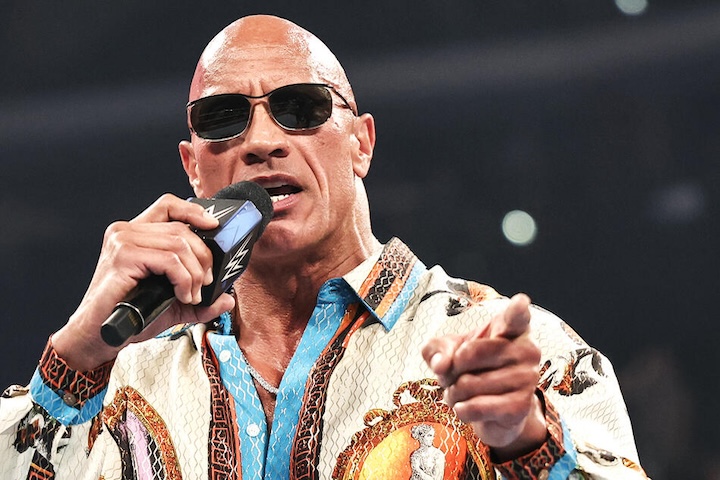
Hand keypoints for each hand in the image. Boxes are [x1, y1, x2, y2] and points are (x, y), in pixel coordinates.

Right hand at [52, 194, 235, 370]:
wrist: (100, 336)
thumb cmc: (130, 315)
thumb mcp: (173, 305)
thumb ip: (200, 299)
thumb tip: (228, 297)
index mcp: (136, 234)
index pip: (168, 206)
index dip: (194, 212)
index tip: (214, 227)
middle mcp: (126, 231)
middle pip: (181, 229)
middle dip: (203, 257)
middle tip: (204, 284)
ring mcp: (122, 242)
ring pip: (178, 245)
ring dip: (194, 273)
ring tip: (191, 295)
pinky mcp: (122, 257)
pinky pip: (169, 260)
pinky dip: (184, 280)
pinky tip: (182, 296)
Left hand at [421, 293, 546, 460]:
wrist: (491, 407)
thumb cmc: (471, 368)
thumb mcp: (448, 350)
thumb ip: (437, 349)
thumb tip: (441, 364)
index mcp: (511, 328)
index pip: (516, 316)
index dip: (517, 309)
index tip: (519, 302)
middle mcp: (526, 349)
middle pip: (468, 353)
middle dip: (450, 369)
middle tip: (455, 375)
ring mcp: (527, 378)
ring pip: (469, 384)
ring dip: (453, 393)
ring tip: (459, 393)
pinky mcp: (521, 406)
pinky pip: (477, 407)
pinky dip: (462, 410)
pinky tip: (464, 408)